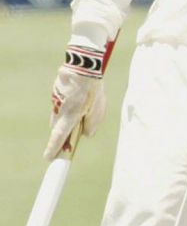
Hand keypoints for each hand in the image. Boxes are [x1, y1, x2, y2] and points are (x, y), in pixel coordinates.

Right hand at [45, 43, 108, 160]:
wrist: (83, 66)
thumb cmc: (93, 88)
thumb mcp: (99, 107)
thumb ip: (93, 122)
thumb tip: (86, 135)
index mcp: (71, 115)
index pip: (59, 136)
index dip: (53, 148)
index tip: (48, 158)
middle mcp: (60, 109)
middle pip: (58, 126)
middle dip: (62, 133)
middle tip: (68, 138)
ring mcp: (56, 100)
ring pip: (58, 114)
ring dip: (65, 117)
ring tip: (79, 111)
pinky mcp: (55, 92)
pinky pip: (59, 103)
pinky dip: (66, 104)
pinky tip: (76, 98)